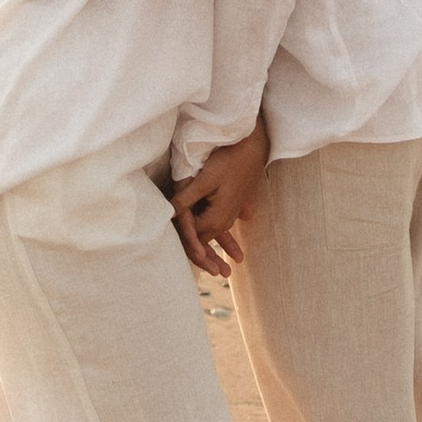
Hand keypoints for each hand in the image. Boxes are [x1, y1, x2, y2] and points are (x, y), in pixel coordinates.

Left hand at [172, 129, 269, 277]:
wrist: (254, 146)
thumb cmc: (228, 160)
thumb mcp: (204, 179)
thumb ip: (185, 199)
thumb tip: (167, 214)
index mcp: (216, 218)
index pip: (193, 238)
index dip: (183, 246)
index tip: (174, 257)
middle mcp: (225, 219)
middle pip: (206, 240)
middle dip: (203, 256)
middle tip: (210, 275)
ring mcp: (231, 212)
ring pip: (218, 233)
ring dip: (219, 249)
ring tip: (229, 268)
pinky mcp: (234, 203)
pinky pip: (226, 223)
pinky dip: (227, 235)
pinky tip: (237, 242)